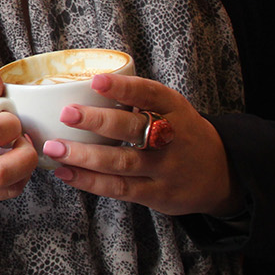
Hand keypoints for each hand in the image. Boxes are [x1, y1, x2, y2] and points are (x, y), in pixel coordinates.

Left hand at [40, 72, 241, 217]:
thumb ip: (138, 100)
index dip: (123, 88)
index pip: (150, 94)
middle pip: (133, 129)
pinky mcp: (157, 194)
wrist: (221, 173)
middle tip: (66, 114)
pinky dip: (90, 181)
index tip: (95, 81)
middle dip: (97, 122)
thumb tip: (81, 85)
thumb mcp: (171, 109)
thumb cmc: (181, 133)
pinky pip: (120, 188)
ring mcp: (165, 168)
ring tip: (54, 147)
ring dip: (84, 155)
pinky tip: (66, 172)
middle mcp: (172, 138)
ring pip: (122, 162)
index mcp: (174, 109)